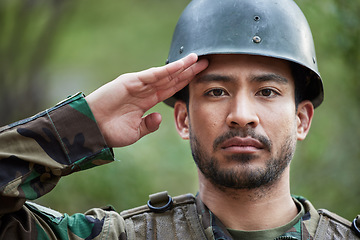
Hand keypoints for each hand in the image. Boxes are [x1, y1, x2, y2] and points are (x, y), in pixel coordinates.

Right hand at [85, 53, 207, 146]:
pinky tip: (181, 65)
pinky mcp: (130, 81)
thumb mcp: (135, 131)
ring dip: (181, 67)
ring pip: (164, 74)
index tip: (200, 77)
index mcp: (146, 101)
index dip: (185, 82)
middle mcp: (144, 90)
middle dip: (188, 71)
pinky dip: (167, 70)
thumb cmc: (110, 132)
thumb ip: (148, 125)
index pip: (171, 89)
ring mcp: (138, 84)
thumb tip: (159, 117)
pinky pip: (152, 75)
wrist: (91, 130)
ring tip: (197, 59)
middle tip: (206, 63)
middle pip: (171, 78)